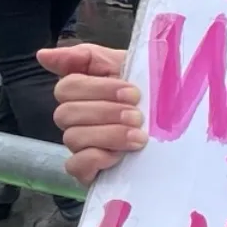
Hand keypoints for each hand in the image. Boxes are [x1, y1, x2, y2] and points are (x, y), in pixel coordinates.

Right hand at [40, 43, 142, 184]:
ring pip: (73, 138)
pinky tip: (119, 156)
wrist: (182, 130)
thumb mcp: (129, 66)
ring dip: (108, 135)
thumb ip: (89, 57)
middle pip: (66, 113)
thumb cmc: (154, 94)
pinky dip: (95, 160)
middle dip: (106, 113)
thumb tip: (44, 55)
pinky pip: (75, 166)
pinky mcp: (88, 171)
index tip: (132, 92)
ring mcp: (80, 145)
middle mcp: (76, 118)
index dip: (99, 89)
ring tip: (139, 137)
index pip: (68, 87)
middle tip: (138, 116)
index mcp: (84, 91)